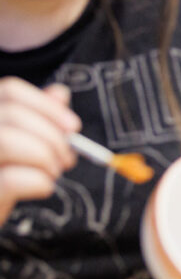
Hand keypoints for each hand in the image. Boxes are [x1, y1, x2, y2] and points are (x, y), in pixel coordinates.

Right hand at [0, 78, 79, 222]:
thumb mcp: (16, 147)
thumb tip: (60, 93)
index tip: (74, 128)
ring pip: (7, 140)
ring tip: (54, 173)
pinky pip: (12, 179)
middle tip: (68, 158)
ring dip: (46, 156)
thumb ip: (33, 118)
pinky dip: (39, 182)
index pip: (10, 90)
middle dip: (53, 136)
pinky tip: (43, 188)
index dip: (48, 106)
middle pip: (13, 113)